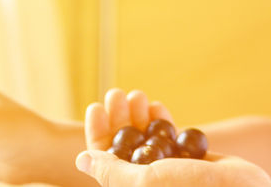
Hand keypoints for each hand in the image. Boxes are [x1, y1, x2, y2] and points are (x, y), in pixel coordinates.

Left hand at [77, 88, 270, 186]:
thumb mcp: (146, 181)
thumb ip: (113, 171)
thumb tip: (81, 160)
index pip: (104, 163)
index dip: (97, 134)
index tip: (95, 107)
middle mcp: (148, 183)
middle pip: (125, 148)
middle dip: (119, 119)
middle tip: (116, 93)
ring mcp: (168, 173)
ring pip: (146, 140)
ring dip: (139, 117)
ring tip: (139, 95)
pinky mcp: (188, 163)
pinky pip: (169, 140)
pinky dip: (162, 122)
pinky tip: (157, 106)